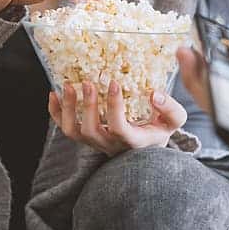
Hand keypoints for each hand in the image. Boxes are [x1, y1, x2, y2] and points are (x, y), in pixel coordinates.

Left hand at [48, 80, 186, 155]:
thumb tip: (154, 94)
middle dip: (87, 106)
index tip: (114, 82)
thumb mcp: (174, 121)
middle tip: (88, 82)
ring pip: (73, 132)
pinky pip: (65, 129)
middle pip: (90, 131)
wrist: (146, 147)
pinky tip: (54, 94)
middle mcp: (111, 145)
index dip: (114, 106)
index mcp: (133, 141)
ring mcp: (96, 143)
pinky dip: (55, 112)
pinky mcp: (86, 138)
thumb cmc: (160, 130)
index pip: (119, 127)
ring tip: (68, 86)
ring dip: (68, 109)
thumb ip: (170, 108)